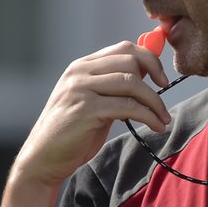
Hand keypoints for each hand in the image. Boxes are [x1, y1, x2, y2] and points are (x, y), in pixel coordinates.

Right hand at [12, 41, 171, 187]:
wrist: (43, 158)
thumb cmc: (72, 133)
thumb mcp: (93, 102)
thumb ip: (113, 87)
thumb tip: (146, 74)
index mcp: (82, 66)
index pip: (124, 48)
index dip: (149, 59)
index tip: (162, 78)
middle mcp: (80, 72)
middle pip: (130, 61)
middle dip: (156, 79)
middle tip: (164, 104)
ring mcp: (81, 89)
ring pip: (132, 82)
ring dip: (155, 102)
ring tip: (163, 119)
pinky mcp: (86, 109)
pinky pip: (128, 106)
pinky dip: (148, 116)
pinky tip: (156, 126)